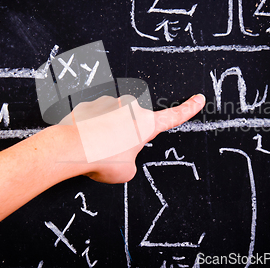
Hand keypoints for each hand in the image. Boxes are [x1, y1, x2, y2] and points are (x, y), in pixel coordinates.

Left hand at [51, 94, 205, 183]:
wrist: (70, 149)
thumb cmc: (101, 160)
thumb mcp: (126, 171)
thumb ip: (130, 159)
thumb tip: (120, 152)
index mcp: (145, 124)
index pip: (173, 116)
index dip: (189, 109)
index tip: (199, 98)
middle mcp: (130, 108)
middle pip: (134, 124)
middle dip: (126, 137)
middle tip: (112, 153)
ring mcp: (108, 103)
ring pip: (112, 122)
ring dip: (107, 134)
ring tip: (94, 150)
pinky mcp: (89, 104)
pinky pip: (94, 119)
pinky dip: (91, 131)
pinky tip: (82, 142)